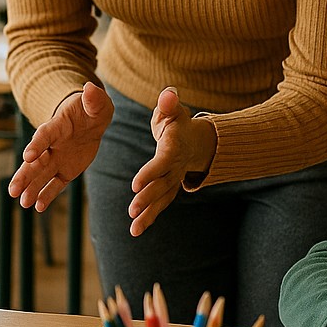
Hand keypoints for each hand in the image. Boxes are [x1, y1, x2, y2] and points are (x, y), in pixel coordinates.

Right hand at [8, 82, 112, 211]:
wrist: (90, 121)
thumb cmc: (91, 109)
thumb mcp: (96, 103)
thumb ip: (93, 99)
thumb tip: (90, 88)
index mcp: (57, 126)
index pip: (44, 136)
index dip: (36, 145)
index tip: (27, 157)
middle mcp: (52, 145)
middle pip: (35, 161)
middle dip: (24, 175)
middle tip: (12, 190)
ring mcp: (57, 159)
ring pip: (41, 175)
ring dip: (32, 189)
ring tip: (22, 203)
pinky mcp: (65, 171)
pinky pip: (55, 185)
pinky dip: (47, 195)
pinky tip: (38, 207)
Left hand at [127, 88, 214, 235]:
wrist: (194, 141)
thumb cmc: (177, 121)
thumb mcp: (174, 110)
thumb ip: (169, 104)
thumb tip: (168, 95)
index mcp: (173, 149)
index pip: (161, 163)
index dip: (149, 173)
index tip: (134, 185)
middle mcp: (174, 169)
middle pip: (162, 186)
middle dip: (148, 199)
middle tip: (132, 210)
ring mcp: (173, 181)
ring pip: (161, 200)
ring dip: (148, 215)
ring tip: (134, 230)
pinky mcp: (169, 189)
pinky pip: (160, 205)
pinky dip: (149, 218)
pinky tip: (135, 230)